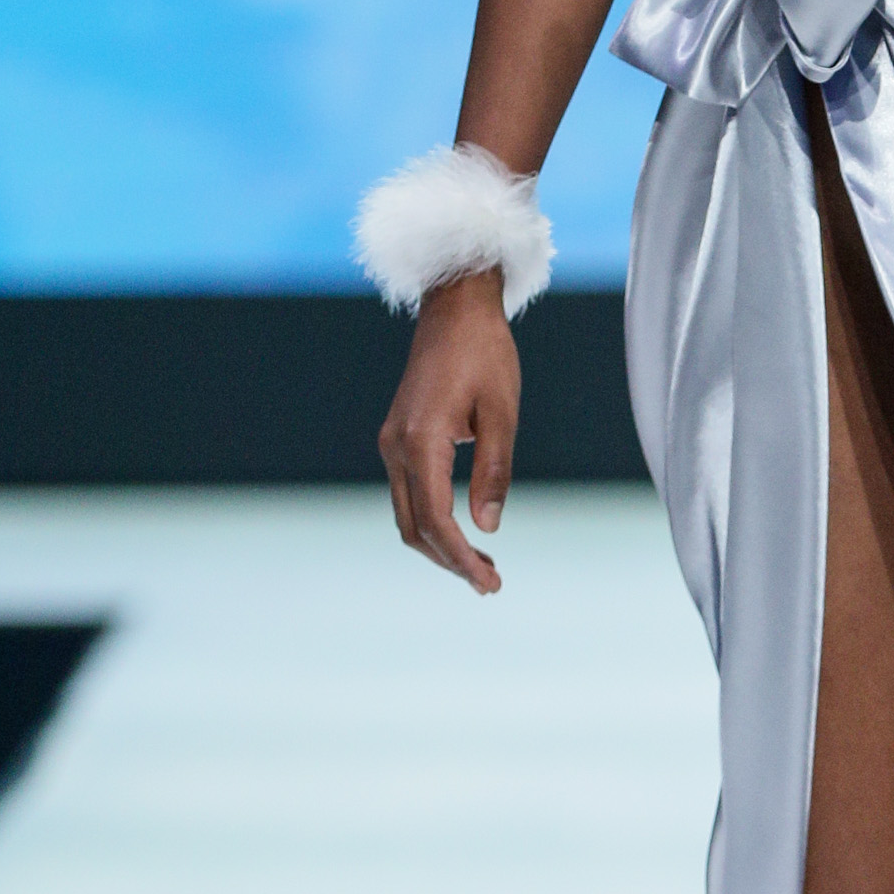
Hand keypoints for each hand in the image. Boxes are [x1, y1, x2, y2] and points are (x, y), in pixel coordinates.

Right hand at [378, 273, 519, 594]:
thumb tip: (488, 528)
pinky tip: (463, 531)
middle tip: (491, 583)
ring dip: (440, 545)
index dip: (461, 557)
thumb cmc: (485, 354)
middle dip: (449, 561)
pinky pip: (409, 493)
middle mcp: (396, 446)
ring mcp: (392, 443)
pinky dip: (432, 520)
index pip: (436, 519)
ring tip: (482, 566)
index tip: (490, 582)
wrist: (455, 310)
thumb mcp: (502, 413)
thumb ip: (494, 471)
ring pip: (408, 514)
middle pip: (414, 527)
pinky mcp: (398, 438)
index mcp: (421, 440)